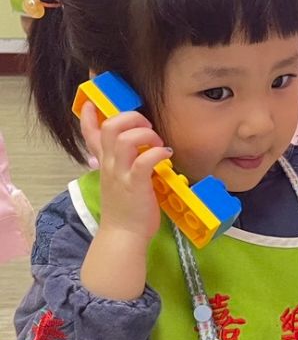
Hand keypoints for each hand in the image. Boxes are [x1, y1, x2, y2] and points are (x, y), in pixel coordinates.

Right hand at [80, 100, 169, 244]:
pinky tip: (167, 156)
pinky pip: (144, 161)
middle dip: (131, 118)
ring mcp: (121, 174)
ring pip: (125, 139)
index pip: (89, 134)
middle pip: (110, 127)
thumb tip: (138, 153)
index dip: (89, 116)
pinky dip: (158, 153)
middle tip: (147, 126)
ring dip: (145, 134)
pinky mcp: (135, 185)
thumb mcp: (118, 182)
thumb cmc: (125, 211)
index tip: (92, 103)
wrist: (123, 236)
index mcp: (105, 164)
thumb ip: (122, 166)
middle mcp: (110, 165)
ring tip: (158, 143)